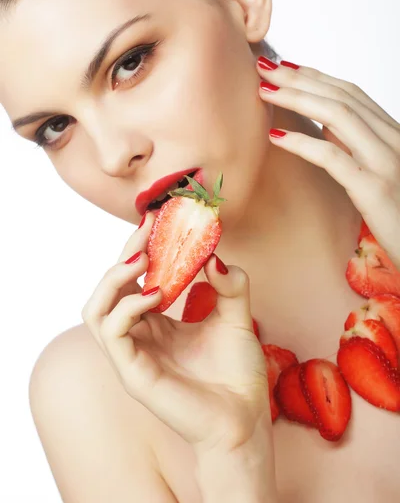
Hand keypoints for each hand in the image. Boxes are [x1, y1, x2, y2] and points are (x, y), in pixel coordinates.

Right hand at [81, 211, 269, 454]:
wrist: (245, 420)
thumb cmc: (237, 374)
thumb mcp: (237, 317)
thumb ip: (230, 286)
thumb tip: (214, 257)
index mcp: (157, 323)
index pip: (135, 279)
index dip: (141, 247)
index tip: (156, 217)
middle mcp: (139, 336)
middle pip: (111, 287)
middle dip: (126, 252)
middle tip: (148, 228)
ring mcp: (132, 355)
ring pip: (96, 309)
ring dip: (114, 278)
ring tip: (143, 259)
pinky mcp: (132, 373)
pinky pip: (112, 332)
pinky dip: (128, 307)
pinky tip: (156, 295)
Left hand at [257, 57, 399, 268]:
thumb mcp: (379, 172)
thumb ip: (357, 147)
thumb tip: (326, 127)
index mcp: (394, 135)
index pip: (352, 94)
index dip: (316, 77)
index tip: (285, 66)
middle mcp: (394, 141)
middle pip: (342, 97)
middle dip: (300, 78)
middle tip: (264, 67)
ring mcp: (387, 163)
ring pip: (339, 116)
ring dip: (297, 98)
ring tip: (264, 91)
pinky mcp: (375, 189)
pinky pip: (333, 157)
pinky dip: (301, 142)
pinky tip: (275, 135)